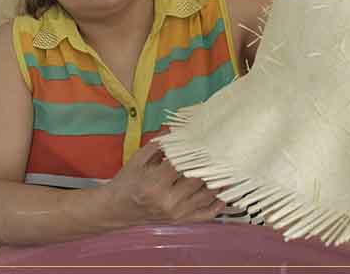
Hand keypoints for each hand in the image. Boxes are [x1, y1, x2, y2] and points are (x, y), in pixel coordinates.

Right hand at [99, 141, 225, 225]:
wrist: (117, 209)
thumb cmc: (128, 181)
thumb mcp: (139, 158)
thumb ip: (160, 144)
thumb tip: (181, 128)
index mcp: (155, 183)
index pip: (184, 163)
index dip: (198, 150)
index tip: (209, 138)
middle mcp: (169, 200)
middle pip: (200, 179)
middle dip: (212, 163)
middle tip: (225, 148)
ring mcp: (178, 213)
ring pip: (208, 195)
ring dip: (221, 180)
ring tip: (231, 165)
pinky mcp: (182, 220)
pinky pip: (208, 213)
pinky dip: (220, 202)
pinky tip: (227, 190)